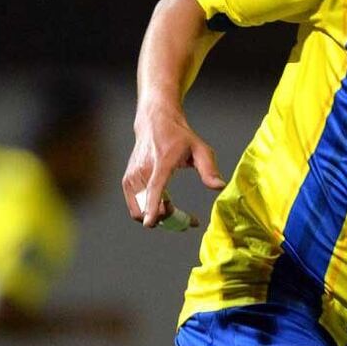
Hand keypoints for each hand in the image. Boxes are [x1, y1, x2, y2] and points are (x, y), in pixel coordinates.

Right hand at [122, 101, 225, 228]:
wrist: (155, 123)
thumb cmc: (179, 136)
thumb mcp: (200, 148)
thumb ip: (209, 169)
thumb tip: (219, 187)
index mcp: (162, 163)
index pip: (155, 187)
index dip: (153, 206)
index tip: (150, 223)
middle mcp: (142, 171)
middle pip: (148, 207)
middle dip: (167, 219)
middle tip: (188, 219)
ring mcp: (132, 177)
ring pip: (141, 211)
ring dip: (159, 217)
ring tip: (175, 208)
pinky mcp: (127, 182)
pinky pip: (136, 207)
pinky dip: (149, 212)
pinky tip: (164, 204)